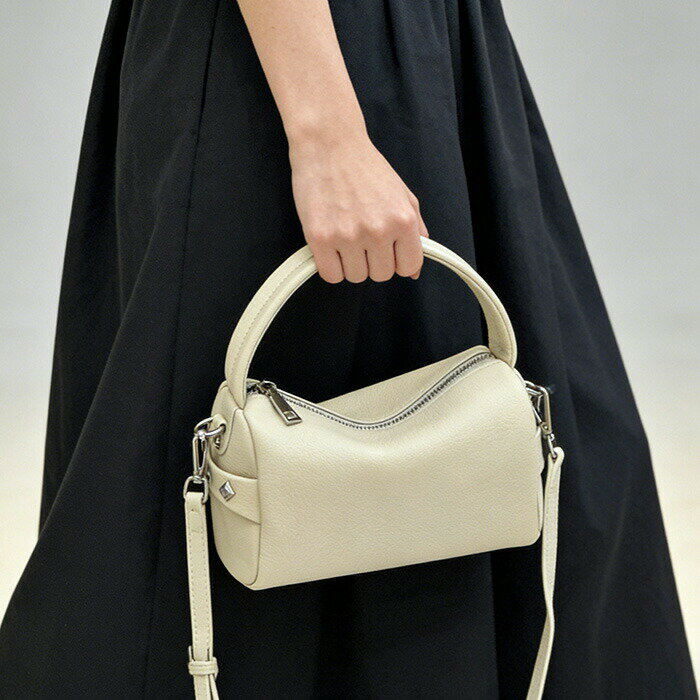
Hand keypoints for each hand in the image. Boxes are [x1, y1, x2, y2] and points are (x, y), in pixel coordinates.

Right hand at [289, 132, 428, 282]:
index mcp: (403, 219)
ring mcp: (348, 235)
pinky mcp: (320, 238)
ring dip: (350, 263)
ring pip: (355, 277)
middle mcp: (378, 230)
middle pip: (381, 275)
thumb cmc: (364, 167)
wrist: (329, 142)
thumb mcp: (402, 194)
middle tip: (362, 238)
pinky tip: (330, 246)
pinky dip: (330, 266)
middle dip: (372, 261)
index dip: (397, 262)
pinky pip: (331, 275)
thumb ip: (415, 231)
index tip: (387, 252)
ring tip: (344, 236)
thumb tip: (415, 271)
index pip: (408, 267)